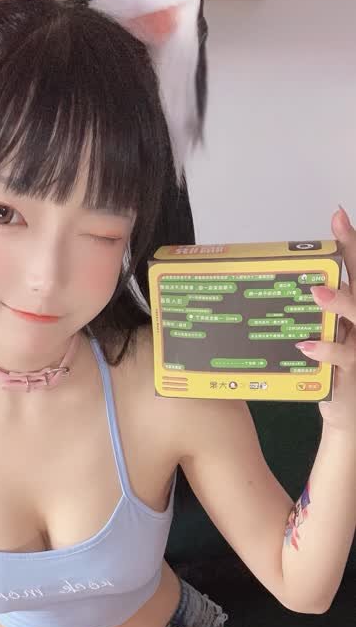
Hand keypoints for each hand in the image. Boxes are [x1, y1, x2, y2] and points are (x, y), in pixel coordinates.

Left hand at [294, 206, 355, 433]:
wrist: (348, 412)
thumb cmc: (333, 369)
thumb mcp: (325, 335)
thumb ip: (311, 313)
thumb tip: (278, 288)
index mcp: (354, 310)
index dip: (349, 241)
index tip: (338, 214)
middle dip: (352, 257)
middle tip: (336, 235)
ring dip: (340, 303)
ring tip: (317, 292)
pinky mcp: (351, 375)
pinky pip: (342, 360)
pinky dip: (325, 352)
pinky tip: (306, 346)